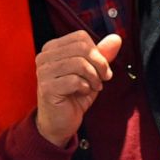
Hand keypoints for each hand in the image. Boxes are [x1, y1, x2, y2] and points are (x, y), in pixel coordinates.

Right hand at [35, 31, 119, 146]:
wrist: (60, 122)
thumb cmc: (74, 96)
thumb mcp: (92, 72)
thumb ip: (102, 55)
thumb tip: (116, 38)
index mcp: (52, 48)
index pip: (81, 37)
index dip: (97, 51)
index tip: (103, 68)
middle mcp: (44, 57)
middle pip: (81, 48)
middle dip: (99, 64)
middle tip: (103, 78)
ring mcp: (44, 72)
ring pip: (79, 63)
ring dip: (93, 77)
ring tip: (94, 87)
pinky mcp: (47, 88)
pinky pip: (74, 80)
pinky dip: (85, 87)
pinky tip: (83, 93)